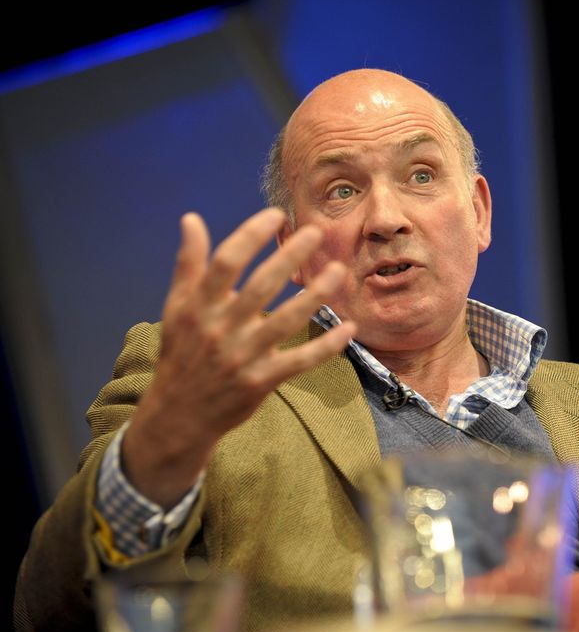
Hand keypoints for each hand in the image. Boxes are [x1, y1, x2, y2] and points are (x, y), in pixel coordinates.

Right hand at [123, 209, 355, 507]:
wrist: (179, 415)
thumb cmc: (182, 353)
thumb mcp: (177, 308)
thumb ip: (188, 264)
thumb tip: (191, 219)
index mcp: (199, 306)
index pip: (226, 262)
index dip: (250, 235)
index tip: (275, 215)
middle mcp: (220, 329)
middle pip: (260, 287)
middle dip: (289, 257)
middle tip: (316, 233)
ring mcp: (243, 356)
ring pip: (285, 321)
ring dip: (314, 295)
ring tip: (338, 271)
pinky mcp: (262, 381)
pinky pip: (301, 360)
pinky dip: (326, 345)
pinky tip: (349, 328)